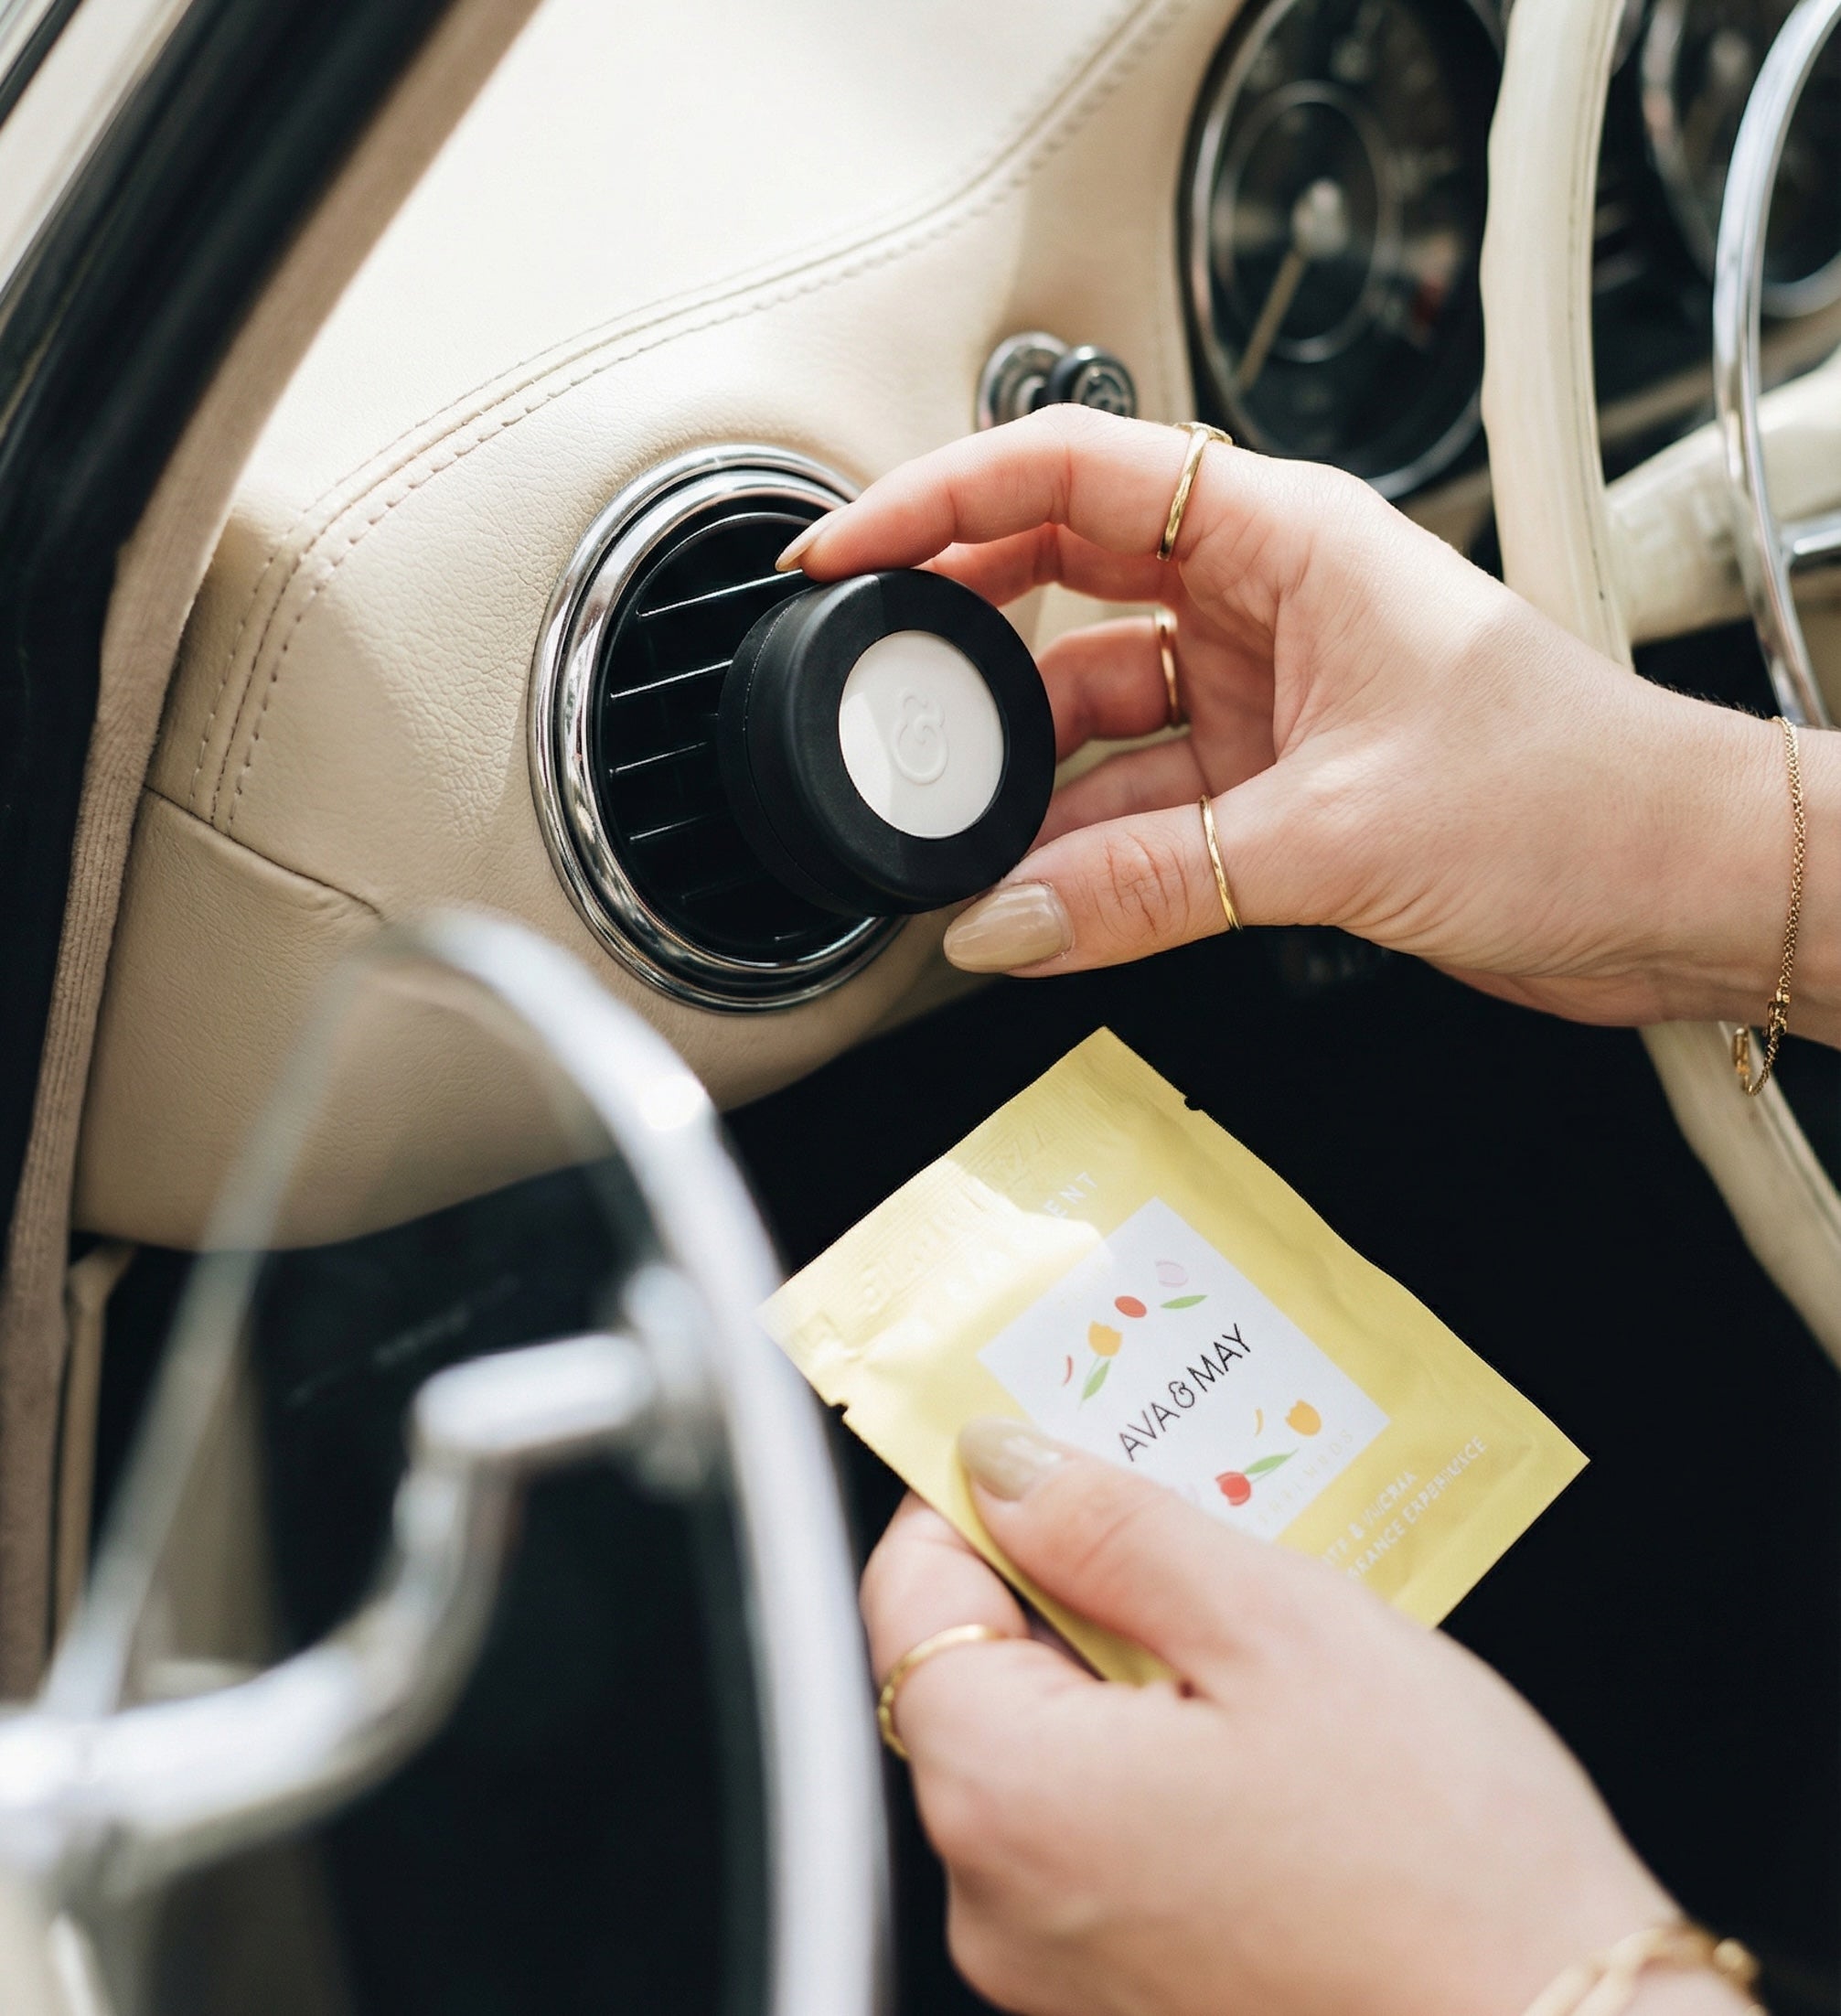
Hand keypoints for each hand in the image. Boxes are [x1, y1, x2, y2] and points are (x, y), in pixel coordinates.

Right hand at [782, 407, 1840, 1041]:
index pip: (1071, 474)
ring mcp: (1266, 694)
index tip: (845, 549)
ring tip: (955, 834)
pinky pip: (1143, 804)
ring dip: (1029, 780)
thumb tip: (1011, 921)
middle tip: (867, 673)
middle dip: (960, 630)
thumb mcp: (1335, 830)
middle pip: (1063, 581)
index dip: (938, 498)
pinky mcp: (1277, 783)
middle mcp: (1266, 600)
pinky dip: (1089, 852)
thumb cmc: (1580, 793)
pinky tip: (1039, 896)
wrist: (1679, 886)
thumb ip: (1152, 884)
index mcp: (1286, 537)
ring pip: (1096, 714)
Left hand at [859, 1420, 1719, 2015]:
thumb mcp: (1278, 1629)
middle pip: (975, 1674)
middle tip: (1177, 1525)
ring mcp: (1052, 1970)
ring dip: (1116, 1672)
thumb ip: (1111, 1530)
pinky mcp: (1117, 2001)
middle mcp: (1000, 1902)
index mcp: (1009, 1798)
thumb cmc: (1447, 1870)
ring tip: (1241, 1635)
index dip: (970, 1499)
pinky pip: (1093, 1837)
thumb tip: (1004, 1464)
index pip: (910, 1593)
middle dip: (1062, 1581)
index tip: (1042, 1445)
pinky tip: (1253, 1736)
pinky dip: (1147, 1765)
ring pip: (1042, 1753)